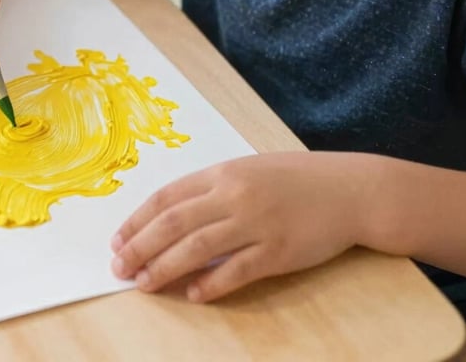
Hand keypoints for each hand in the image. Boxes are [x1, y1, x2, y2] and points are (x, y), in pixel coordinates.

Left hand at [111, 151, 368, 301]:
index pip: (167, 197)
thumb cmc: (294, 178)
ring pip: (197, 248)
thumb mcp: (247, 170)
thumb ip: (210, 190)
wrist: (348, 189)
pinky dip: (211, 284)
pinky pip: (237, 271)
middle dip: (140, 246)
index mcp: (222, 173)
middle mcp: (234, 195)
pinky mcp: (279, 252)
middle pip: (174, 223)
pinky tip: (193, 295)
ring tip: (143, 283)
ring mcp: (256, 223)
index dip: (137, 219)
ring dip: (164, 267)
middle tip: (118, 266)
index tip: (117, 239)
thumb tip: (170, 217)